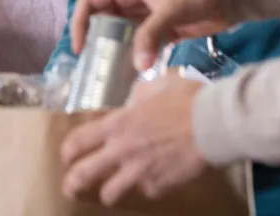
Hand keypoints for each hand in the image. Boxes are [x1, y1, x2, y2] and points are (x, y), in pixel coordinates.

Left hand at [62, 76, 207, 204]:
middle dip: (73, 183)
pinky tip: (154, 179)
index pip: (79, 140)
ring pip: (111, 193)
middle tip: (70, 187)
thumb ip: (138, 96)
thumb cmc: (184, 98)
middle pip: (84, 173)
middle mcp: (122, 150)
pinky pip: (147, 190)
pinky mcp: (160, 186)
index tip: (66, 156)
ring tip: (109, 192)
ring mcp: (140, 172)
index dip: (68, 151)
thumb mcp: (155, 86)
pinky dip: (148, 186)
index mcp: (118, 123)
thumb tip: (134, 102)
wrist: (213, 123)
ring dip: (108, 192)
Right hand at [71, 0, 230, 71]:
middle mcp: (131, 2)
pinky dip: (134, 57)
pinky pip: (140, 45)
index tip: (81, 48)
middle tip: (92, 67)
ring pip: (120, 34)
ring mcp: (146, 17)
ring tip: (108, 75)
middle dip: (94, 41)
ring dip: (114, 52)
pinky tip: (134, 74)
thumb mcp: (172, 9)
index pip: (90, 2)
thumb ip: (151, 35)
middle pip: (102, 20)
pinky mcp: (161, 30)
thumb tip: (137, 66)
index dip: (80, 23)